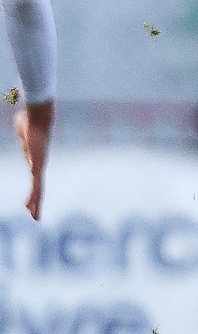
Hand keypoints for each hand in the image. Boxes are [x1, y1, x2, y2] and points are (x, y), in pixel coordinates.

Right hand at [15, 100, 52, 220]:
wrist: (37, 116)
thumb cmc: (30, 121)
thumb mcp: (22, 132)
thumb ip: (23, 136)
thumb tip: (22, 129)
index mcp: (34, 160)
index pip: (34, 180)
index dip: (33, 192)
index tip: (29, 204)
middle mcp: (38, 164)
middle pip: (38, 187)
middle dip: (36, 202)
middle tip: (35, 217)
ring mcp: (39, 164)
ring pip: (38, 187)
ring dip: (36, 202)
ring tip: (34, 215)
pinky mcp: (37, 161)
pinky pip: (36, 178)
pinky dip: (35, 190)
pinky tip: (33, 201)